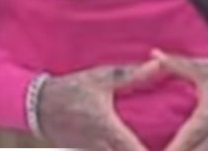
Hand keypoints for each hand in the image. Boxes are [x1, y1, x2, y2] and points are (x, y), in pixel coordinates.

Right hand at [38, 63, 158, 150]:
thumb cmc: (70, 90)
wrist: (37, 104)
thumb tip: (158, 65)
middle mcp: (101, 146)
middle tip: (165, 146)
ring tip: (148, 145)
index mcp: (108, 128)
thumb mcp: (101, 78)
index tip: (171, 148)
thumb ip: (131, 75)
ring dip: (128, 150)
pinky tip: (123, 146)